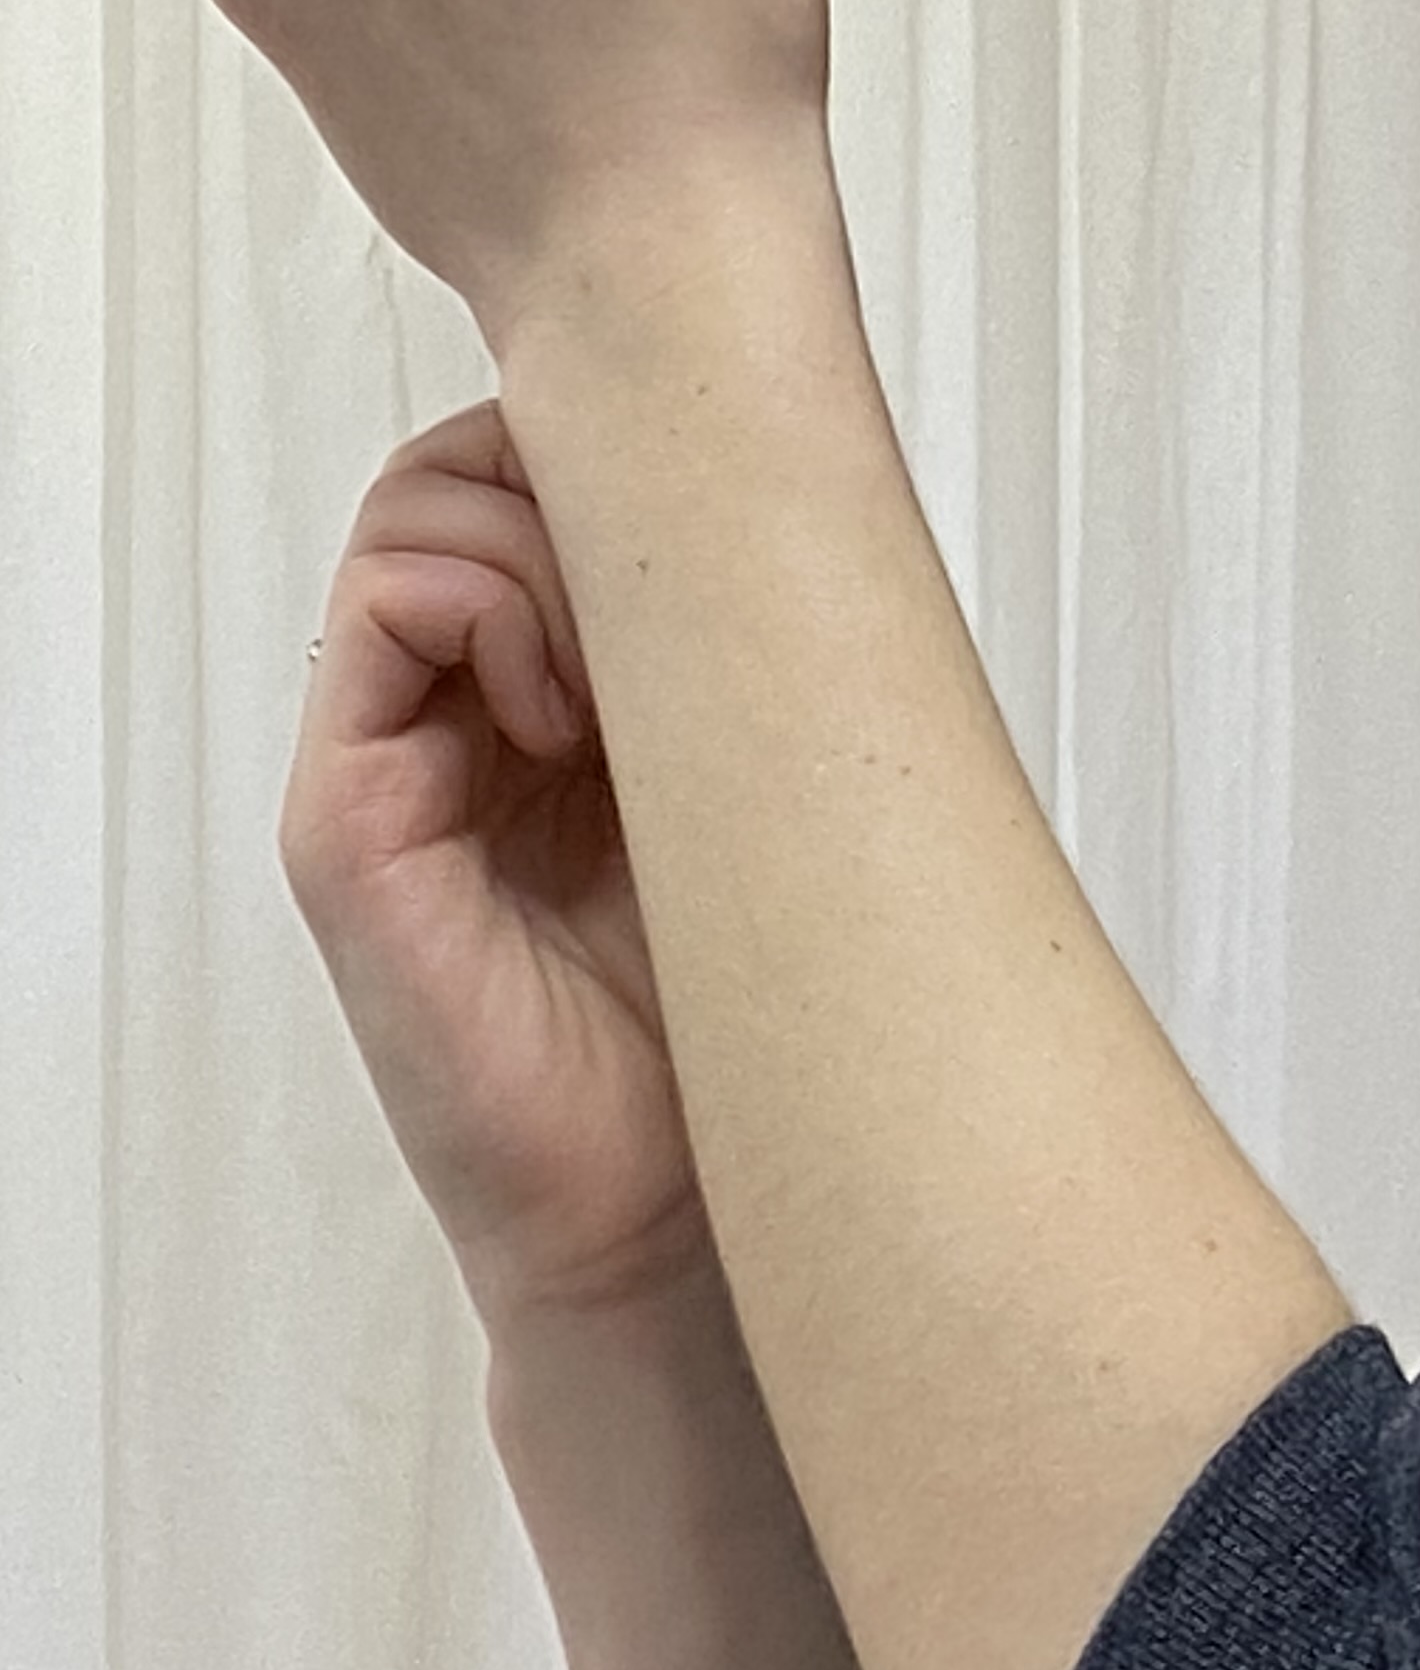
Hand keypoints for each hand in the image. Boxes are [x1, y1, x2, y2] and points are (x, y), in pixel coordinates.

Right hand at [284, 402, 705, 1322]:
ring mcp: (392, 765)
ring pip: (417, 520)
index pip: (524, 475)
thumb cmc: (736, 1016)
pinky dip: (479, 616)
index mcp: (547, 696)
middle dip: (578, 477)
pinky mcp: (353, 829)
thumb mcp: (765, 790)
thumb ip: (744, 662)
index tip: (729, 541)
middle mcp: (456, 715)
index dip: (620, 457)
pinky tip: (570, 719)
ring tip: (631, 679)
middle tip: (678, 594)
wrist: (683, 1212)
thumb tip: (814, 501)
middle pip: (461, 468)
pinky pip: (377, 626)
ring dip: (541, 549)